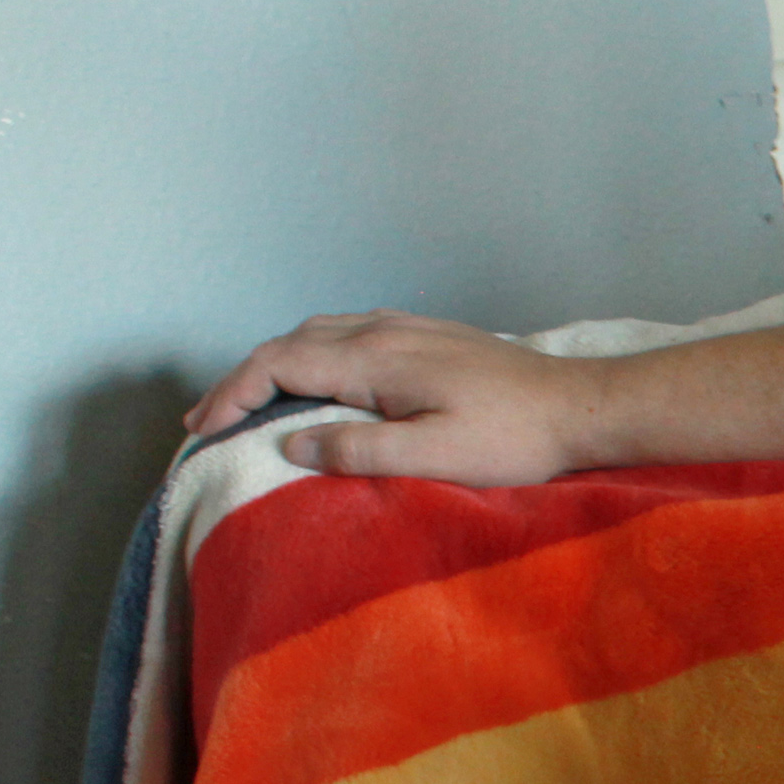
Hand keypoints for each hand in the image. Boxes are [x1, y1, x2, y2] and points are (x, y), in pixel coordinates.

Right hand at [186, 310, 600, 482]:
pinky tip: (315, 380)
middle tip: (208, 421)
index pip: (277, 364)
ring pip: (317, 334)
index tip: (203, 429)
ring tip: (248, 403)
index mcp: (375, 358)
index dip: (231, 394)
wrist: (581, 406)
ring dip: (274, 365)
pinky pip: (349, 334)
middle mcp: (383, 330)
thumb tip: (291, 445)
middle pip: (288, 343)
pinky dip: (312, 355)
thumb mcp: (435, 456)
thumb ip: (359, 449)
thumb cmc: (515, 438)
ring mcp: (407, 327)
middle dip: (241, 379)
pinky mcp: (428, 336)